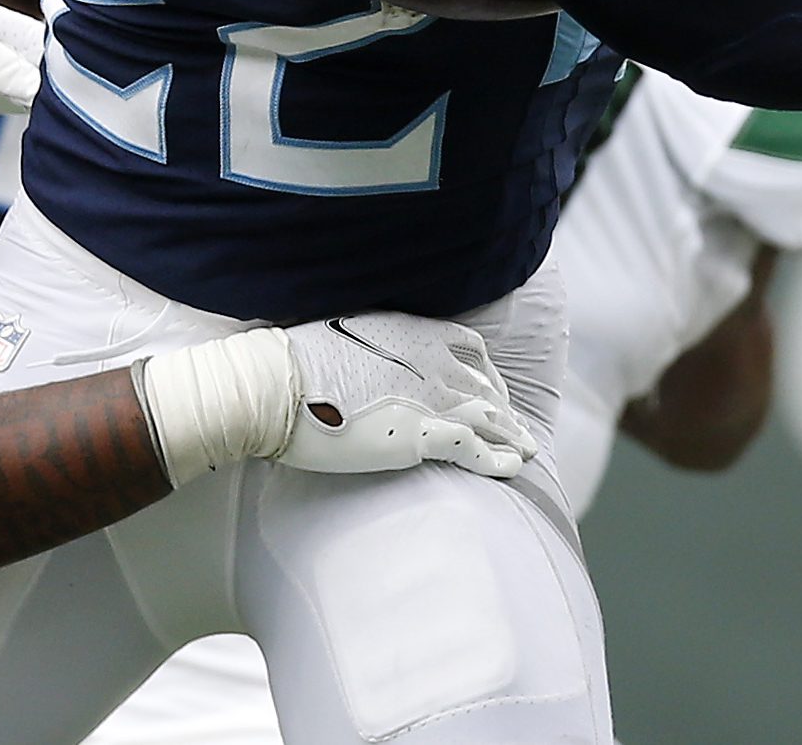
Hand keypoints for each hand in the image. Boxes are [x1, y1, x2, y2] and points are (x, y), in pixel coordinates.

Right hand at [277, 312, 532, 477]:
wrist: (274, 385)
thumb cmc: (293, 360)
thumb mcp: (344, 333)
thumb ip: (374, 343)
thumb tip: (373, 356)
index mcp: (412, 333)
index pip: (471, 349)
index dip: (488, 372)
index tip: (493, 389)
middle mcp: (430, 361)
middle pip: (485, 386)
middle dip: (505, 408)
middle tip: (516, 427)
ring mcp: (428, 398)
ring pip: (489, 417)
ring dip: (512, 435)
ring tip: (528, 451)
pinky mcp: (417, 436)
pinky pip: (474, 448)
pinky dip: (498, 459)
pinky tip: (512, 469)